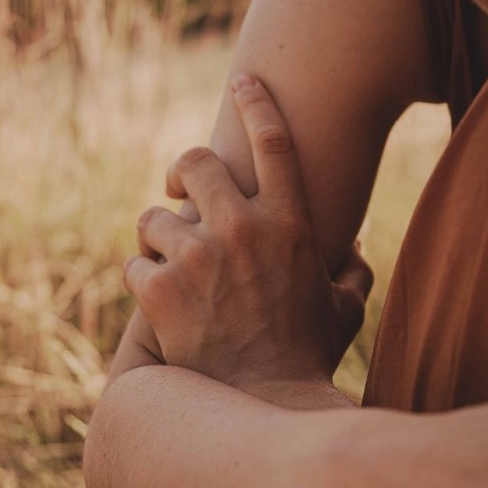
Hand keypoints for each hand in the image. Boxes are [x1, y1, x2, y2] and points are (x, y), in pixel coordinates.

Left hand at [124, 75, 371, 387]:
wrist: (267, 406)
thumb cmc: (309, 357)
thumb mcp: (344, 310)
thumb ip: (352, 271)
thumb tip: (351, 245)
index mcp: (290, 225)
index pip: (273, 142)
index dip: (257, 102)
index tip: (244, 81)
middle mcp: (242, 229)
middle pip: (195, 161)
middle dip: (181, 168)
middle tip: (177, 189)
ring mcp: (197, 256)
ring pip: (153, 216)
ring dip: (157, 236)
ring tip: (165, 260)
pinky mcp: (160, 290)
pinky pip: (134, 263)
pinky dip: (142, 277)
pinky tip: (156, 299)